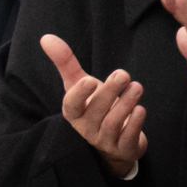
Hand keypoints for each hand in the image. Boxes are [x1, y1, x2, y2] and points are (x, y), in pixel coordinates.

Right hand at [41, 34, 146, 178]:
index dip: (79, 94)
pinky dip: (135, 123)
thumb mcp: (79, 84)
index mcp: (74, 112)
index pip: (72, 105)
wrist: (114, 137)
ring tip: (136, 87)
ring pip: (113, 123)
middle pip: (97, 111)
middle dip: (110, 92)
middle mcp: (86, 128)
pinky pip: (128, 137)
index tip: (89, 80)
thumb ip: (65, 62)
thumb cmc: (94, 105)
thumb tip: (46, 37)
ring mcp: (105, 140)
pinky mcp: (123, 148)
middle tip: (123, 74)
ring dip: (126, 103)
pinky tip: (141, 109)